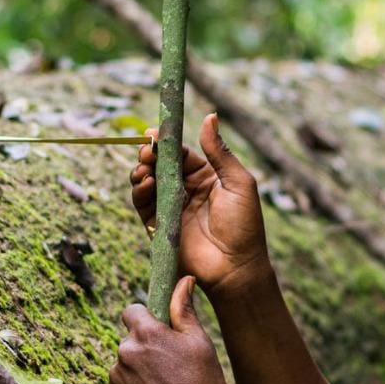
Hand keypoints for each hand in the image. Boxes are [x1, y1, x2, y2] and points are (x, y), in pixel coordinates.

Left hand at [105, 276, 228, 383]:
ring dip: (138, 372)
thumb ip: (184, 308)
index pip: (132, 311)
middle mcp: (125, 352)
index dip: (146, 319)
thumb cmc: (203, 383)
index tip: (159, 331)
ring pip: (124, 366)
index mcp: (147, 333)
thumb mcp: (199, 341)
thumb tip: (184, 279)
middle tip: (170, 367)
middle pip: (130, 341)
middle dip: (145, 349)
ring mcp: (115, 378)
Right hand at [131, 113, 269, 295]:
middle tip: (146, 149)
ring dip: (142, 171)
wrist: (236, 267)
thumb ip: (220, 152)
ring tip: (144, 167)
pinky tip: (145, 183)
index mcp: (206, 176)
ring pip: (148, 183)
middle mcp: (186, 190)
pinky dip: (140, 193)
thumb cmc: (244, 225)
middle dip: (149, 155)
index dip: (166, 143)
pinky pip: (143, 206)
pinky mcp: (159, 227)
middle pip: (160, 166)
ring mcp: (171, 208)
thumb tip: (210, 116)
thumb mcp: (238, 182)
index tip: (154, 132)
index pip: (180, 153)